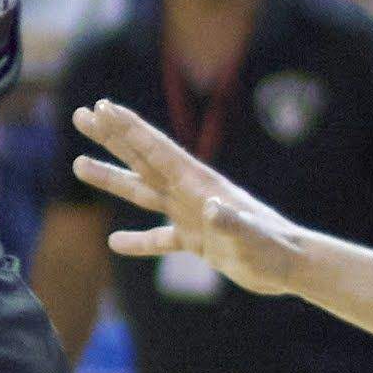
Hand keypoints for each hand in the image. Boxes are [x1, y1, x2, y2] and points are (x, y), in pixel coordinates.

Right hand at [71, 100, 314, 295]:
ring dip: (111, 178)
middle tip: (81, 115)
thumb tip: (211, 206)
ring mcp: (191, 215)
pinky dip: (138, 241)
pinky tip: (116, 242)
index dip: (128, 128)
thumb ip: (231, 222)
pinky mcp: (197, 241)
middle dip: (112, 136)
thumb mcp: (252, 238)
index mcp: (199, 185)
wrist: (294, 266)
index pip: (156, 151)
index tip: (102, 106)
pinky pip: (160, 238)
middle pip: (142, 159)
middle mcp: (191, 193)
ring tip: (78, 164)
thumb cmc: (275, 251)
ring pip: (143, 192)